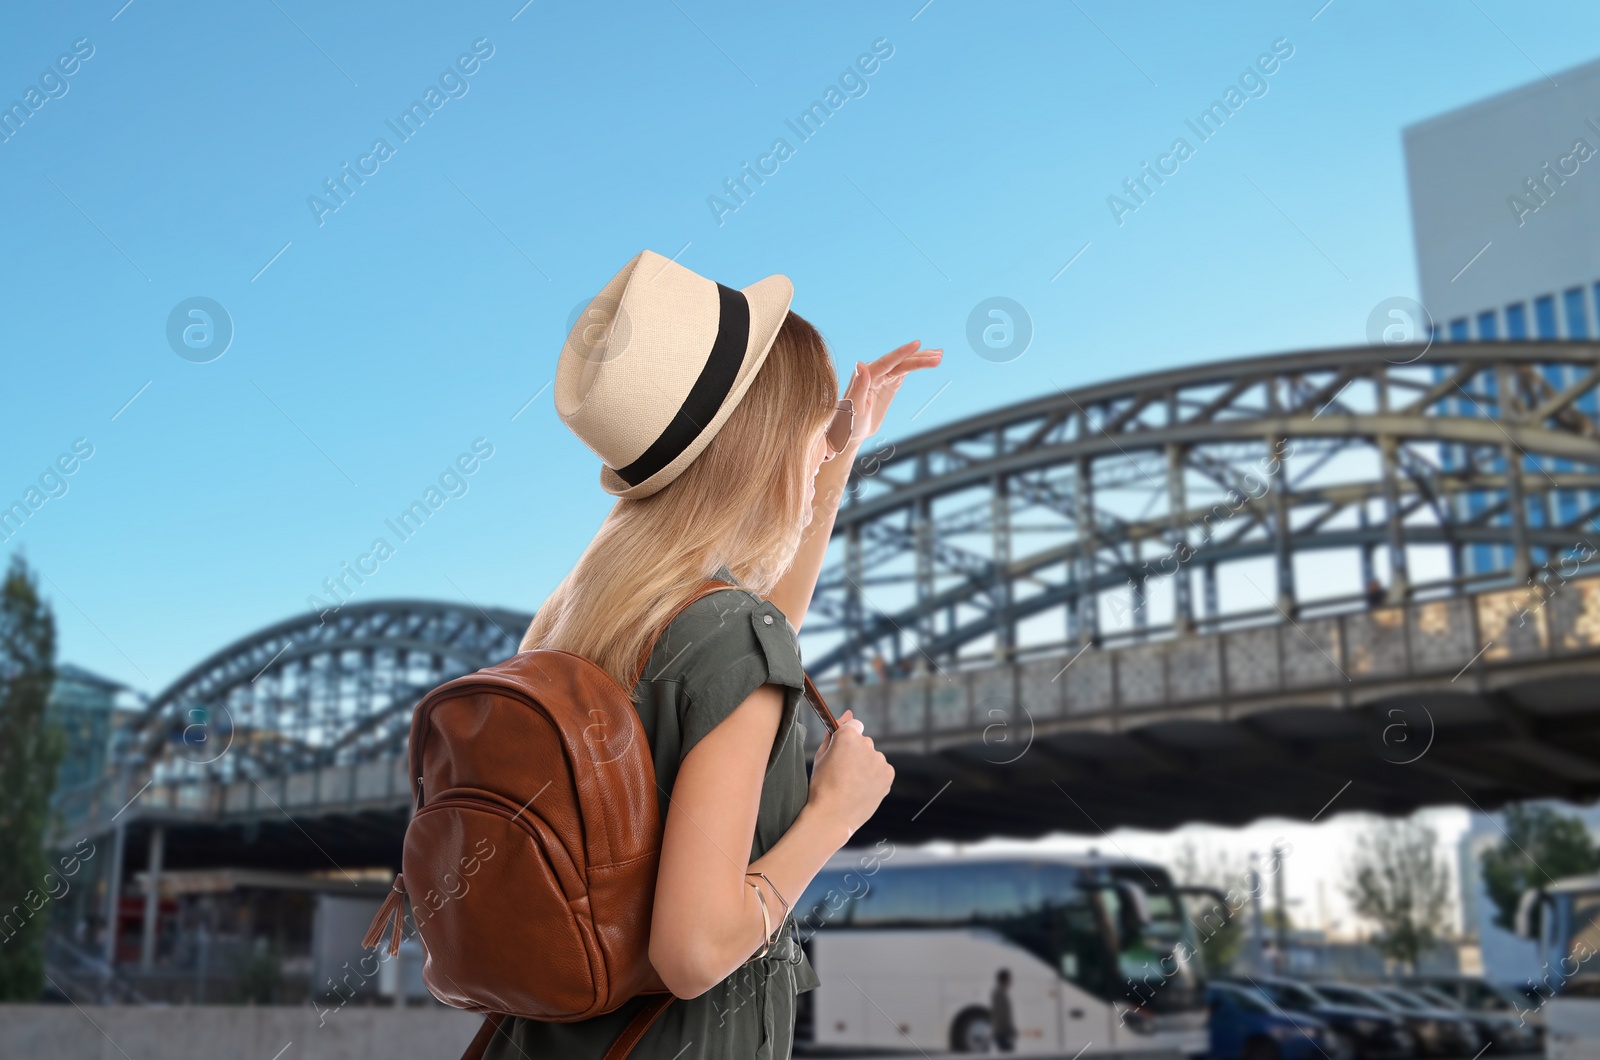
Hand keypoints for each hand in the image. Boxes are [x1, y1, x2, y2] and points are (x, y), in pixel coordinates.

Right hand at [806, 709, 893, 840]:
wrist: (832, 816)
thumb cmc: (821, 785)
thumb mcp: (821, 755)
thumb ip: (835, 732)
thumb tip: (848, 713)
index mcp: (848, 735)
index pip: (853, 725)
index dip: (846, 738)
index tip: (842, 751)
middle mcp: (867, 744)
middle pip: (864, 742)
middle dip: (856, 753)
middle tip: (843, 773)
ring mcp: (879, 760)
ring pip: (873, 757)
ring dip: (866, 766)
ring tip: (852, 785)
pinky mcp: (888, 774)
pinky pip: (881, 770)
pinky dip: (874, 777)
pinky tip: (862, 789)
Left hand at [842, 341, 942, 449]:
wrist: (850, 433)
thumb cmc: (848, 422)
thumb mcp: (853, 407)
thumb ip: (858, 386)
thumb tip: (860, 363)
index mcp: (865, 376)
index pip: (887, 362)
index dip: (902, 353)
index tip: (917, 344)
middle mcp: (874, 372)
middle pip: (900, 362)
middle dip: (919, 358)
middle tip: (938, 356)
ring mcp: (883, 376)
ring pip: (904, 364)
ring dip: (922, 359)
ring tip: (939, 355)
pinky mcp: (890, 382)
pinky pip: (906, 371)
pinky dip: (918, 365)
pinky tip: (930, 360)